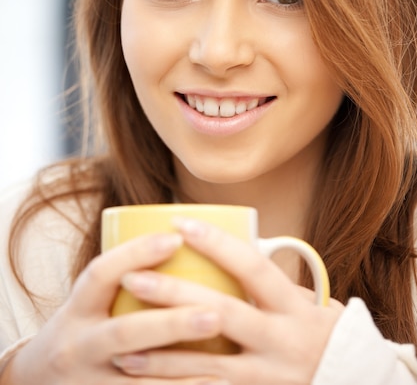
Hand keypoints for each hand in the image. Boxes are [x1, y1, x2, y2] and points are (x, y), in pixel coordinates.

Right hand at [2, 231, 227, 384]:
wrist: (36, 384)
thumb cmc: (83, 327)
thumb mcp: (90, 302)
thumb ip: (125, 279)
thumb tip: (185, 237)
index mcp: (78, 308)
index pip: (100, 274)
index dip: (136, 253)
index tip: (176, 238)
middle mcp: (79, 346)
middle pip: (125, 333)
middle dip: (171, 323)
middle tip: (214, 314)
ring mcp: (90, 382)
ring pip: (139, 378)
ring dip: (184, 370)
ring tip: (226, 362)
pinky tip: (217, 384)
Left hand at [113, 217, 343, 384]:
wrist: (351, 384)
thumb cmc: (323, 337)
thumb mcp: (310, 305)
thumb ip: (274, 282)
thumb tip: (239, 242)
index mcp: (294, 307)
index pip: (252, 266)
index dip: (216, 243)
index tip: (179, 223)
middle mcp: (282, 340)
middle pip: (222, 313)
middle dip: (173, 296)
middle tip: (132, 277)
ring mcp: (268, 377)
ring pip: (208, 365)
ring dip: (162, 356)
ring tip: (122, 345)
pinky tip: (144, 384)